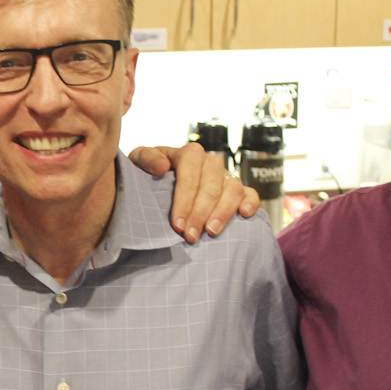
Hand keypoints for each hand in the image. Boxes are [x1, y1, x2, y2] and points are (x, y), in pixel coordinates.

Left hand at [127, 143, 257, 240]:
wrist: (157, 181)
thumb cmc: (149, 173)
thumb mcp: (140, 161)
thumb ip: (146, 158)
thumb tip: (162, 166)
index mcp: (188, 154)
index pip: (190, 173)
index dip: (185, 200)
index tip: (177, 224)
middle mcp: (210, 162)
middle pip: (212, 185)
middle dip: (201, 212)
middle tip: (190, 236)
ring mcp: (225, 175)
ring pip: (232, 189)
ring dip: (223, 212)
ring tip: (211, 232)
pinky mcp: (237, 190)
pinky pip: (250, 193)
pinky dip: (251, 202)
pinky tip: (244, 214)